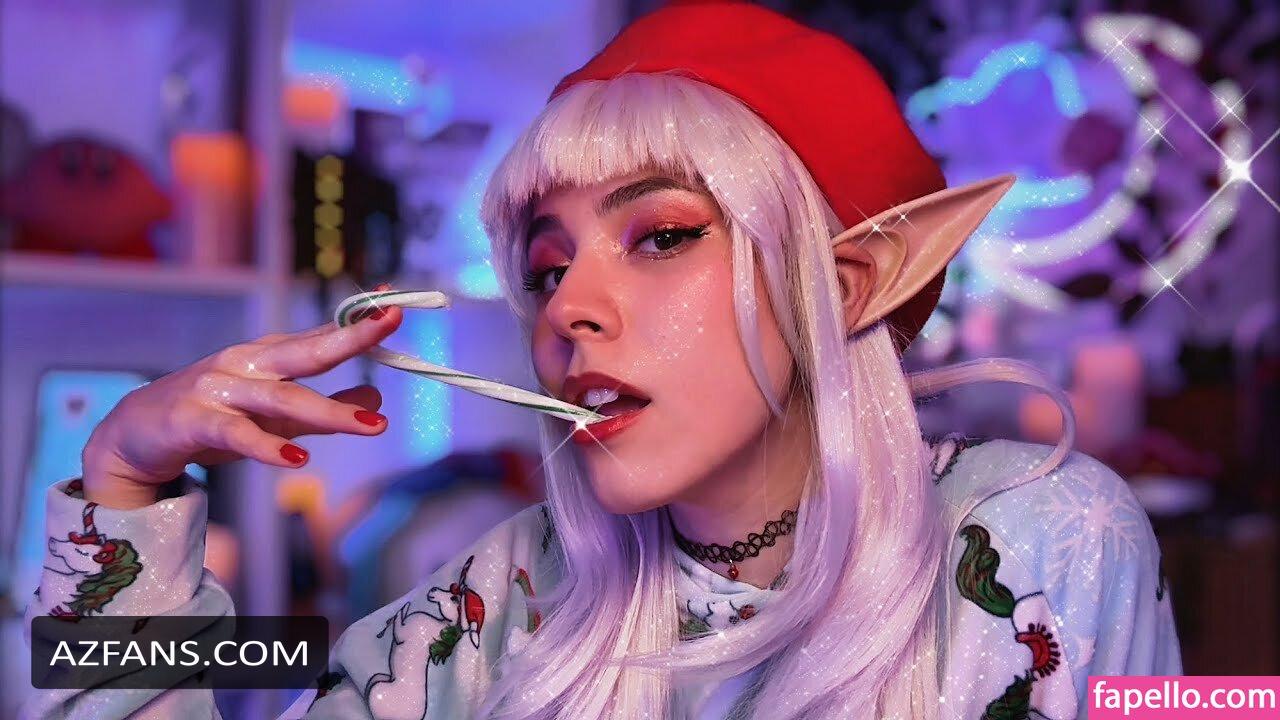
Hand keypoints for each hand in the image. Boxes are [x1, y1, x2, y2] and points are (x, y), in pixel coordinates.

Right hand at [82, 288, 402, 508]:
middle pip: (307, 351)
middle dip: (351, 338)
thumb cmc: (215, 419)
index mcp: (269, 358)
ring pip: (281, 397)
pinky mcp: (194, 420)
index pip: (322, 336)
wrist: (135, 436)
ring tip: (373, 427)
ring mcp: (219, 389)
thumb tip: (377, 399)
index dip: (359, 323)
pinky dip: (267, 446)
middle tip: (391, 323)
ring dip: (329, 412)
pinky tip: (296, 459)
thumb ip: (326, 409)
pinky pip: (236, 433)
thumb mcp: (277, 415)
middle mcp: (247, 365)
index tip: (394, 303)